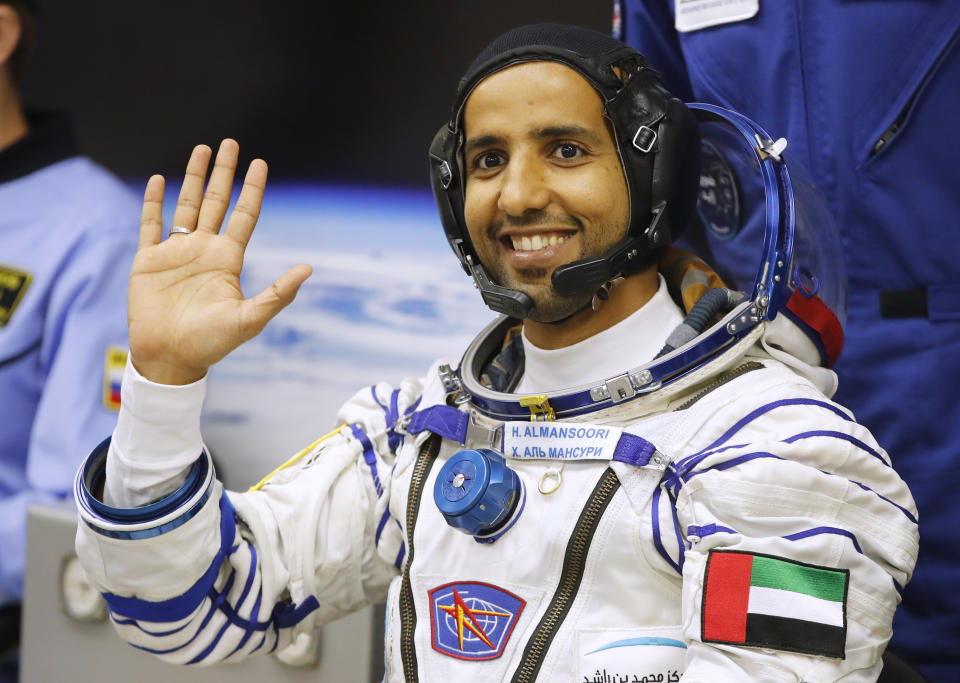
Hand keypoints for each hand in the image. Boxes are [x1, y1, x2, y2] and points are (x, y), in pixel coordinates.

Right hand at [129, 139, 311, 384]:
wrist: (170, 358)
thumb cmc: (211, 343)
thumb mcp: (250, 319)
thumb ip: (279, 294)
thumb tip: (309, 268)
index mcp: (228, 259)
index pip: (244, 215)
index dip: (252, 189)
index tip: (261, 164)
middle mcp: (204, 249)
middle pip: (217, 201)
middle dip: (224, 172)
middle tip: (231, 143)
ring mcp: (176, 252)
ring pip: (187, 204)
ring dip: (194, 177)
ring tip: (202, 149)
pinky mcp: (148, 260)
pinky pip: (151, 224)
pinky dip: (154, 201)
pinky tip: (159, 179)